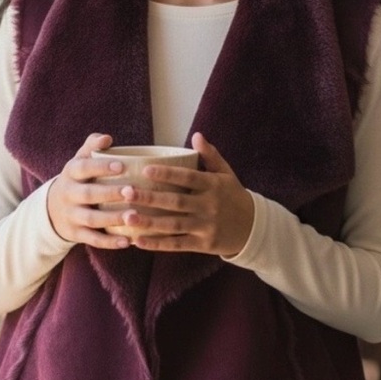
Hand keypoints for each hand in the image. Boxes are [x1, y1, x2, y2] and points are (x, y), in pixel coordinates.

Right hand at [46, 134, 132, 248]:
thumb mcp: (79, 161)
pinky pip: (92, 239)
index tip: (121, 166)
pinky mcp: (75, 234)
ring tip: (134, 216)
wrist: (51, 209)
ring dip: (113, 218)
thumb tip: (107, 138)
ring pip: (92, 219)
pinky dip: (109, 242)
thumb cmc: (78, 180)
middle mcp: (68, 194)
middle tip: (132, 191)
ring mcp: (71, 216)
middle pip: (88, 194)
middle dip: (110, 193)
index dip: (101, 167)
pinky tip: (128, 241)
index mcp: (71, 173)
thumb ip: (91, 147)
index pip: (83, 168)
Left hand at [121, 133, 254, 256]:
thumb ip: (210, 156)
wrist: (254, 228)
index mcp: (213, 185)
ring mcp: (206, 227)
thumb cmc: (234, 197)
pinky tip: (139, 241)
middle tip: (126, 192)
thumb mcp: (226, 174)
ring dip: (149, 222)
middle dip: (150, 198)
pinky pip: (178, 244)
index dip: (167, 174)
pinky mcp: (203, 244)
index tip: (145, 169)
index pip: (188, 177)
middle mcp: (209, 206)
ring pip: (174, 225)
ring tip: (127, 217)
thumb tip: (196, 135)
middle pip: (175, 202)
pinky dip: (158, 244)